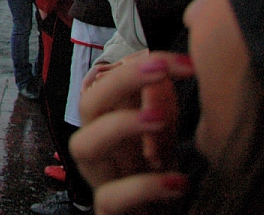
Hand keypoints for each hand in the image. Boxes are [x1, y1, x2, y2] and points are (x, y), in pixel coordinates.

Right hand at [69, 52, 193, 213]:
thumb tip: (164, 68)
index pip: (108, 84)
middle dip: (120, 80)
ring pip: (82, 146)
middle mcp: (99, 149)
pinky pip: (109, 198)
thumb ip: (161, 108)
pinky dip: (141, 187)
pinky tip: (176, 182)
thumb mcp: (165, 141)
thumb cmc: (158, 185)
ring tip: (159, 119)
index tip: (181, 63)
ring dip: (119, 125)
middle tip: (159, 70)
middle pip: (88, 104)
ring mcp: (100, 180)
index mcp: (111, 127)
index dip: (138, 66)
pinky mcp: (109, 212)